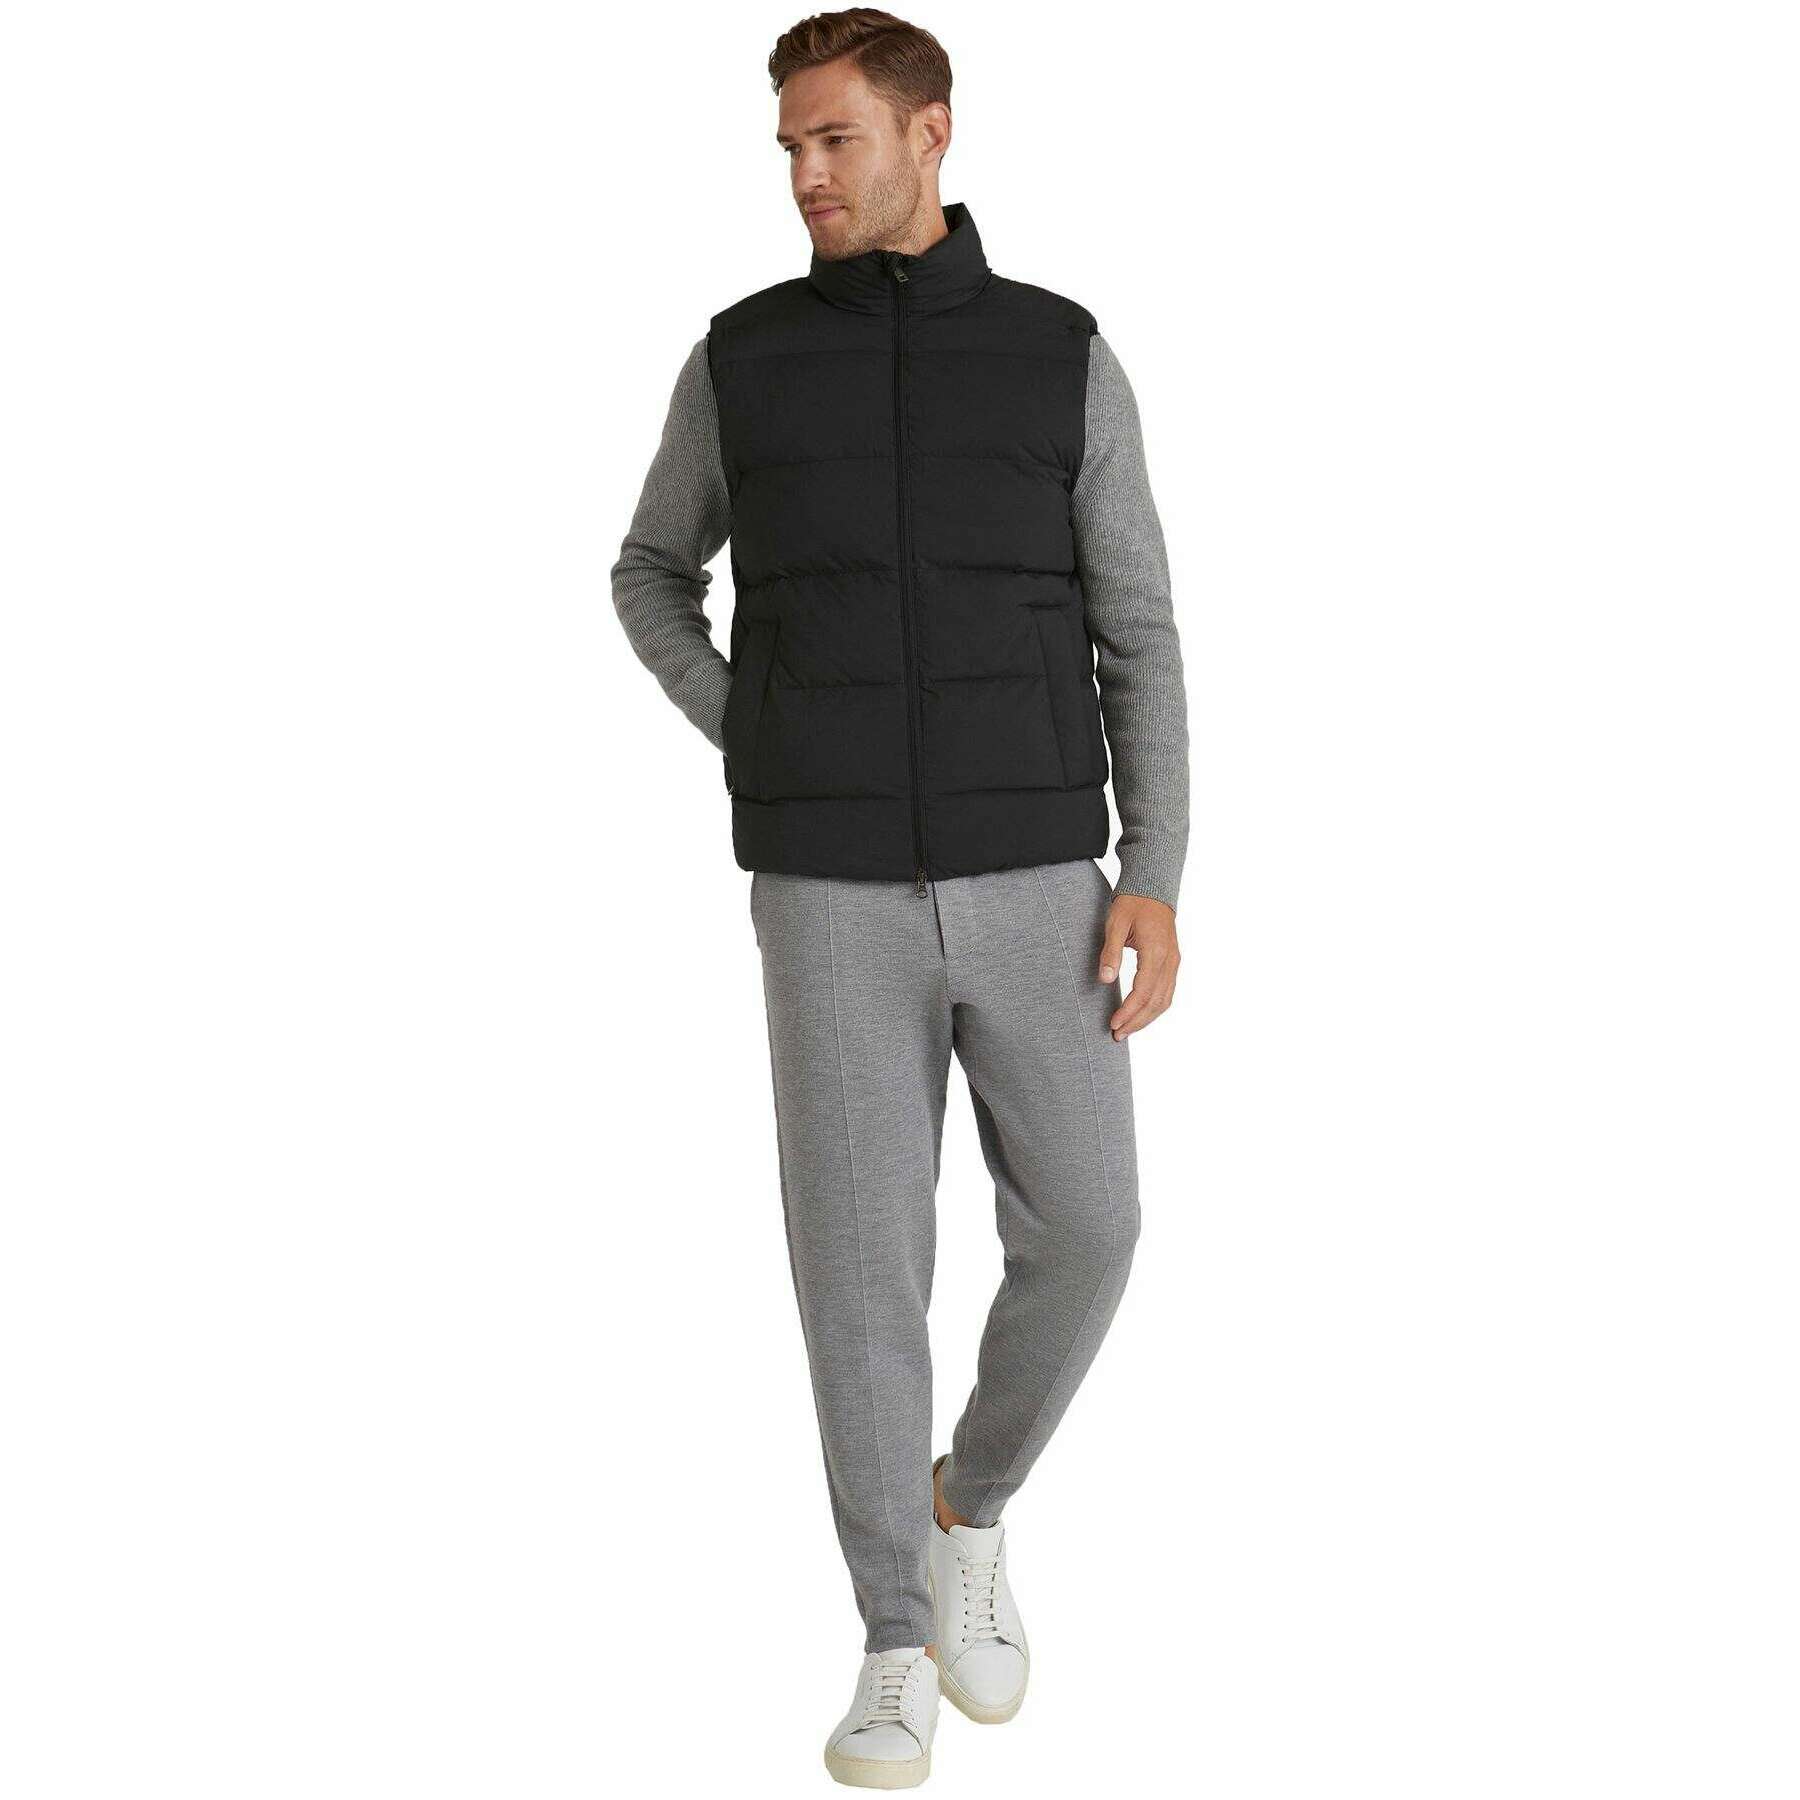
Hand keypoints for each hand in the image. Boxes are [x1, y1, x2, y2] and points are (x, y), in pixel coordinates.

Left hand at [1098, 894, 1179, 1040]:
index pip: (1143, 991)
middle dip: (1137, 1021)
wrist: (1152, 889)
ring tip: (1127, 1030)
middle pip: (1156, 1002)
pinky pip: (1168, 992)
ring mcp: (1174, 962)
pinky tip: (1140, 1015)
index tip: (1113, 1024)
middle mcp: (1170, 960)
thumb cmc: (1132, 903)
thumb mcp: (1115, 924)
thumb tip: (1105, 980)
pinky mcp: (1173, 962)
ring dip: (1147, 1018)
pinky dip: (1155, 1008)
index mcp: (1156, 952)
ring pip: (1165, 1000)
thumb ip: (1111, 952)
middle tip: (1117, 1035)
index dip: (1128, 1011)